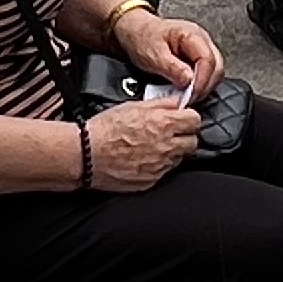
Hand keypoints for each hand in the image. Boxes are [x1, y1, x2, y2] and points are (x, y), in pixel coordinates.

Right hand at [85, 97, 201, 191]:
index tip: (182, 118)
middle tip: (172, 132)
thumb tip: (177, 101)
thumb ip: (161, 103)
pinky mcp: (151, 180)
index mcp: (164, 124)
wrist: (87, 154)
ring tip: (155, 145)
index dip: (188, 118)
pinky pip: (165, 171)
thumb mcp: (133, 105)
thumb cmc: (105, 129)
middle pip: (192, 141)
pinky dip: (160, 164)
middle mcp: (166, 146)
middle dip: (184, 136)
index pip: (195, 120)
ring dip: (173, 151)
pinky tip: (145, 158)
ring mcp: (160, 165)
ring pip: (180, 157)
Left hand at [114, 6, 224, 95]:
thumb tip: (189, 81)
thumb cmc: (143, 38)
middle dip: (206, 86)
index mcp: (191, 34)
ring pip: (214, 71)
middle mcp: (201, 40)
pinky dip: (200, 84)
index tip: (192, 94)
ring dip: (204, 86)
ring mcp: (200, 49)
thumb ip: (173, 68)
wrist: (136, 32)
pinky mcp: (197, 58)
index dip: (202, 80)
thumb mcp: (154, 55)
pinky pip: (206, 73)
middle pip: (216, 66)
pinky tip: (188, 91)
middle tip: (191, 99)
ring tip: (189, 97)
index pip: (208, 59)